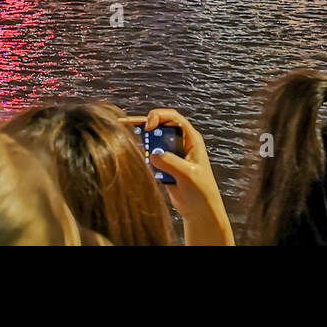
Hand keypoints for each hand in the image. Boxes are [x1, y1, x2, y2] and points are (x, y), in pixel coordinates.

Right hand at [128, 108, 233, 245]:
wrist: (200, 210)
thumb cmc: (201, 191)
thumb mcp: (188, 174)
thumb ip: (171, 162)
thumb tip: (153, 154)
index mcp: (191, 139)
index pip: (173, 118)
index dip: (159, 116)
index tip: (148, 126)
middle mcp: (180, 141)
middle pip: (160, 124)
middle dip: (145, 124)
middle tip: (127, 127)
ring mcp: (171, 152)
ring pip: (153, 137)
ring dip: (141, 136)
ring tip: (124, 134)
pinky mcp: (164, 163)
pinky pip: (150, 151)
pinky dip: (141, 150)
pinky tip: (132, 148)